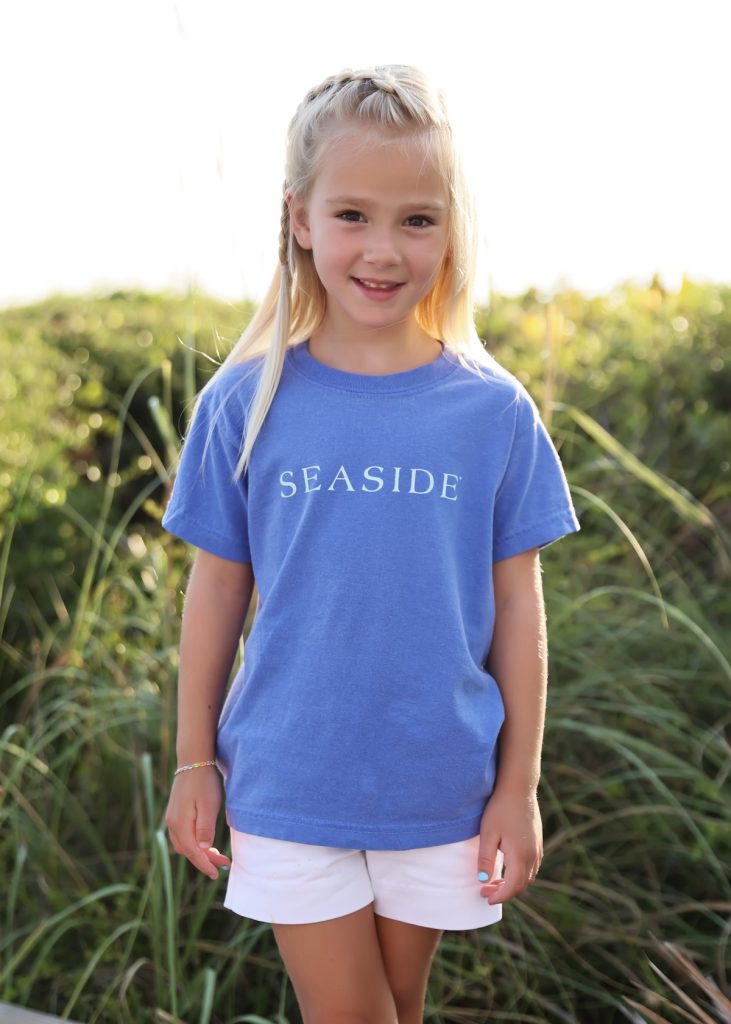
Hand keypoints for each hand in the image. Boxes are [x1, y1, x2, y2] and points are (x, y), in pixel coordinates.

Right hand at [164, 767, 232, 879]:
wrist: (193, 761)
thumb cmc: (204, 782)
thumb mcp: (208, 805)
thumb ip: (205, 828)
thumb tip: (204, 849)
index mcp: (180, 825)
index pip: (193, 852)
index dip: (205, 865)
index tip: (217, 873)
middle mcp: (172, 824)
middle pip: (187, 851)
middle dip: (204, 860)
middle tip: (224, 864)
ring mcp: (172, 818)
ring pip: (184, 845)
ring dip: (199, 853)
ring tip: (216, 856)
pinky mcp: (175, 813)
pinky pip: (182, 836)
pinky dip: (193, 843)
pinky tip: (205, 842)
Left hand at [476, 787, 542, 904]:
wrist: (518, 787)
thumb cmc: (500, 808)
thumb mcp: (488, 833)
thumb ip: (485, 859)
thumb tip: (482, 881)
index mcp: (520, 855)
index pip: (512, 887)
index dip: (499, 896)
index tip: (486, 897)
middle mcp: (533, 855)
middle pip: (522, 885)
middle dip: (504, 891)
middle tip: (486, 889)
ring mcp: (538, 848)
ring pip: (529, 876)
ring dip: (513, 883)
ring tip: (495, 880)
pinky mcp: (538, 841)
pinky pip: (532, 865)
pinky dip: (520, 873)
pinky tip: (507, 866)